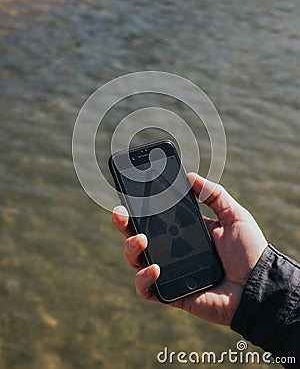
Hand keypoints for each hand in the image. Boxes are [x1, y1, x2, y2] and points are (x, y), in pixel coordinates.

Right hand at [112, 174, 267, 325]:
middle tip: (120, 212)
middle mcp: (172, 251)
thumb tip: (190, 176)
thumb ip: (214, 194)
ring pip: (136, 260)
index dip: (139, 206)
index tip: (130, 191)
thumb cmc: (250, 251)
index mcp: (183, 231)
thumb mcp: (234, 215)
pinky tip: (154, 269)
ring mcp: (169, 272)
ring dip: (130, 248)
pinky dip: (143, 280)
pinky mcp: (171, 294)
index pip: (155, 217)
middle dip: (123, 224)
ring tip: (140, 240)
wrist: (260, 287)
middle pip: (137, 236)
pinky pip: (146, 290)